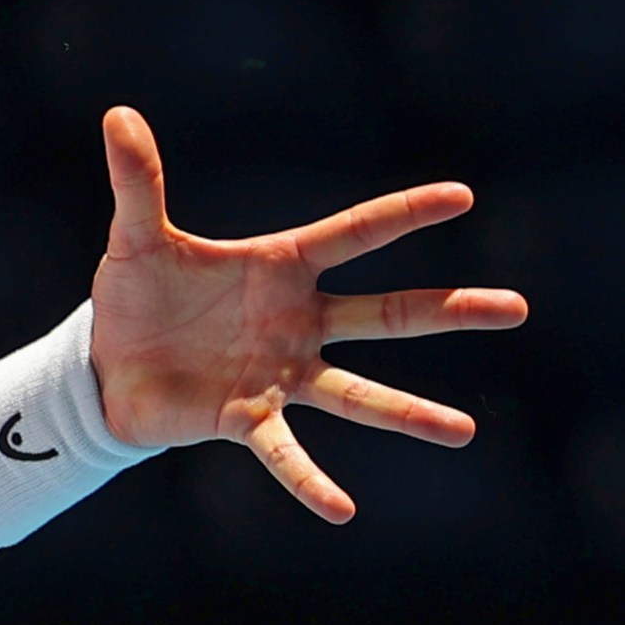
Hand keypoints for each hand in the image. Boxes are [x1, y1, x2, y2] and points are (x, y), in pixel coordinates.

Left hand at [88, 107, 527, 522]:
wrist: (106, 365)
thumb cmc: (137, 296)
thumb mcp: (136, 237)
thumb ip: (137, 180)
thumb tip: (117, 114)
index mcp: (281, 268)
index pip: (355, 233)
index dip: (405, 212)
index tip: (462, 195)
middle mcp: (297, 322)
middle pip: (388, 313)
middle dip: (451, 310)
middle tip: (518, 308)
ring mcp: (280, 374)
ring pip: (357, 392)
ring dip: (408, 413)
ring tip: (463, 432)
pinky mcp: (246, 418)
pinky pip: (286, 452)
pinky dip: (310, 481)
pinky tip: (341, 510)